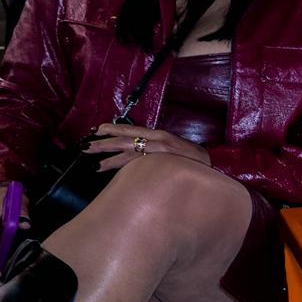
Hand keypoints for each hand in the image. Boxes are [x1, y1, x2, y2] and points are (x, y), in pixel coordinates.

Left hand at [86, 123, 210, 171]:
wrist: (217, 165)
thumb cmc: (195, 161)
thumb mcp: (175, 149)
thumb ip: (158, 150)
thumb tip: (141, 154)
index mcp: (159, 135)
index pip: (132, 130)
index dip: (113, 130)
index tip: (97, 130)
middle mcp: (157, 140)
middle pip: (125, 140)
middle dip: (104, 144)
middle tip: (85, 146)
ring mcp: (159, 152)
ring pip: (128, 153)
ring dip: (108, 159)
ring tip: (93, 164)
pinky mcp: (161, 163)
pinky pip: (138, 165)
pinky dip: (123, 168)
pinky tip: (110, 172)